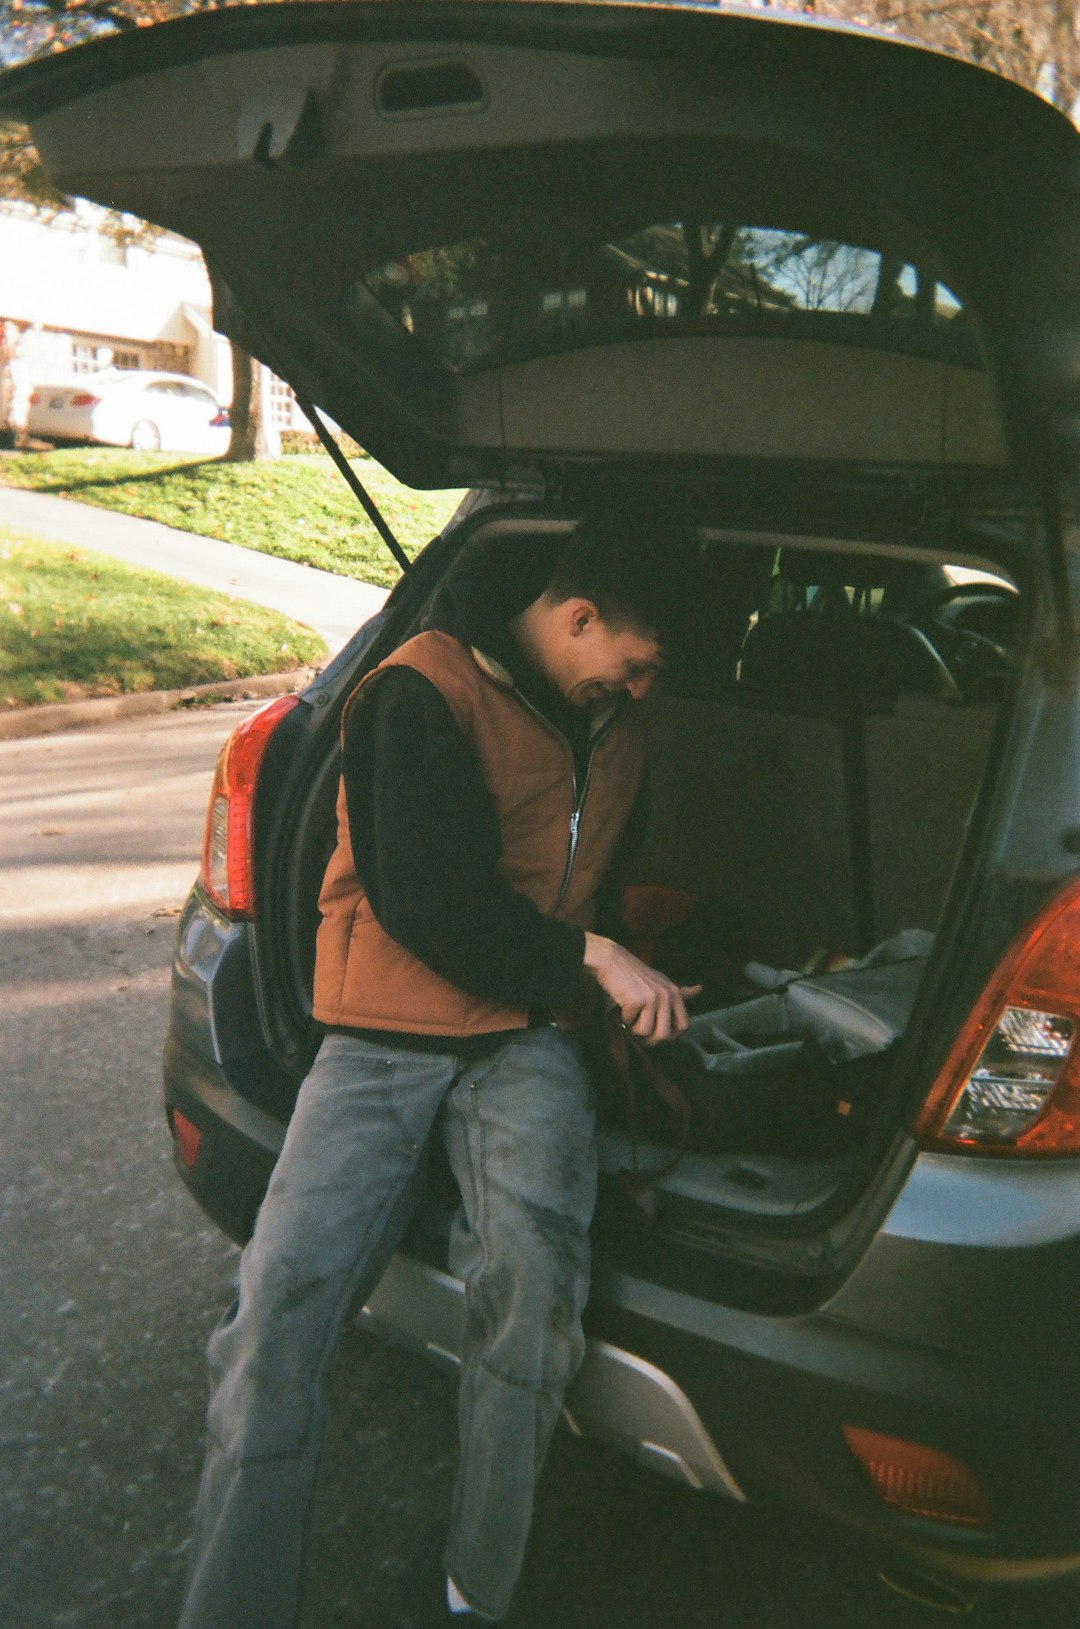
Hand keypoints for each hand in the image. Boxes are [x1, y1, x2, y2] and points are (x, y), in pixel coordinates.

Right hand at [583, 932, 701, 1043]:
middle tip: (639, 1030)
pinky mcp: (637, 1001)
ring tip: (630, 1014)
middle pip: (664, 1034)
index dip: (671, 1035)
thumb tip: (699, 989)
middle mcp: (667, 996)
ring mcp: (653, 998)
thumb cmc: (636, 973)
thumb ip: (680, 991)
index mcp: (675, 993)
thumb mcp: (662, 981)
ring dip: (633, 1028)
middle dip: (650, 1039)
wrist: (612, 960)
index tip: (658, 1033)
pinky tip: (622, 1005)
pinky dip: (623, 1018)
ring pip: (645, 1032)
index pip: (683, 1025)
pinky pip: (629, 1023)